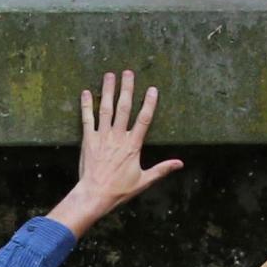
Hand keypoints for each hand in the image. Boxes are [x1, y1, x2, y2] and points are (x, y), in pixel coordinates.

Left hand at [50, 71, 182, 236]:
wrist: (96, 194)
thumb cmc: (120, 189)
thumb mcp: (144, 180)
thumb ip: (162, 169)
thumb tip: (180, 163)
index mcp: (133, 146)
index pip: (144, 120)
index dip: (149, 104)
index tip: (152, 89)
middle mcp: (118, 137)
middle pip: (124, 108)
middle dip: (127, 89)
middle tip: (129, 72)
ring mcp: (102, 136)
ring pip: (106, 109)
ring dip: (108, 91)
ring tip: (110, 75)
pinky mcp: (88, 139)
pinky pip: (87, 119)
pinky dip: (86, 105)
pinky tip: (86, 92)